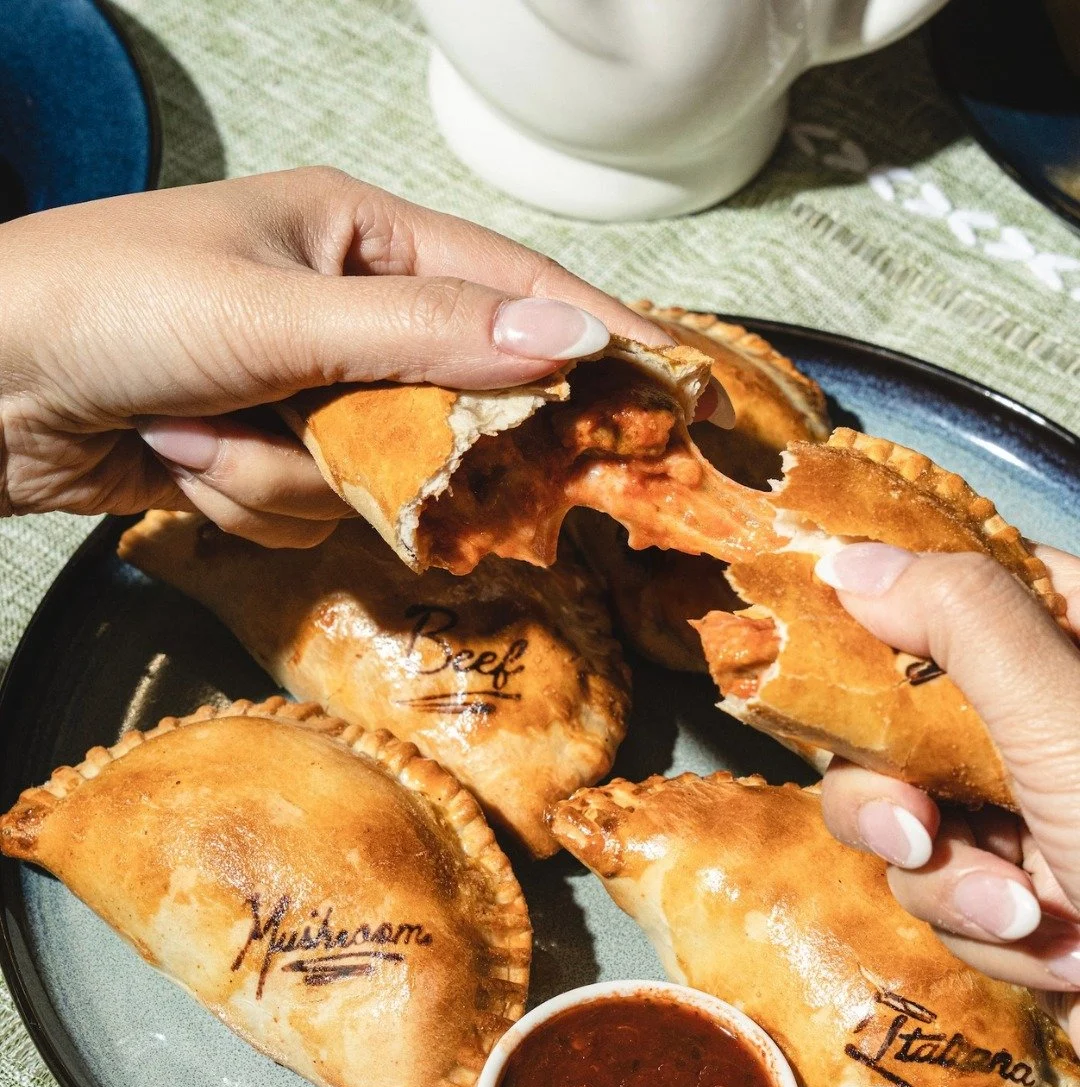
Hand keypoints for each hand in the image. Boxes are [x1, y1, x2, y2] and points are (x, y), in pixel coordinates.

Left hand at [0, 168, 724, 546]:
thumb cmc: (113, 302)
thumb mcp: (280, 312)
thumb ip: (427, 336)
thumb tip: (566, 346)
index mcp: (355, 235)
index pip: (505, 287)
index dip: (590, 336)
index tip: (670, 387)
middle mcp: (341, 312)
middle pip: (445, 402)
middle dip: (399, 440)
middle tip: (359, 443)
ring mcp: (304, 392)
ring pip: (374, 475)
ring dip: (284, 471)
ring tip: (200, 428)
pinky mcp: (263, 457)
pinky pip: (310, 509)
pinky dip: (243, 497)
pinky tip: (177, 457)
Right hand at [813, 541, 1079, 1048]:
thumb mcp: (1066, 721)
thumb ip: (964, 625)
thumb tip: (848, 558)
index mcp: (1079, 643)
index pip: (960, 586)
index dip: (883, 609)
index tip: (819, 650)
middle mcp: (1046, 719)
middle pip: (900, 717)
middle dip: (895, 794)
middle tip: (916, 831)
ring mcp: (1031, 809)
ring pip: (905, 817)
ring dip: (950, 882)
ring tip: (1023, 917)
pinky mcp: (1019, 891)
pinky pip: (942, 893)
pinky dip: (986, 932)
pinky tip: (1059, 955)